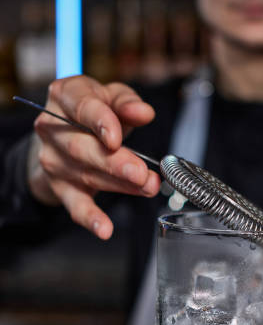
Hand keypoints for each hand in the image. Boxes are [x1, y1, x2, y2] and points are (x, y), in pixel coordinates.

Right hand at [29, 74, 160, 238]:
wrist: (65, 133)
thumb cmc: (93, 110)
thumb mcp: (112, 97)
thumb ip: (127, 103)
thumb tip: (144, 113)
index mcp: (65, 96)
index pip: (81, 108)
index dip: (100, 123)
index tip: (117, 138)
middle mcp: (52, 128)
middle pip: (82, 148)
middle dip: (115, 163)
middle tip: (142, 173)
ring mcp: (54, 160)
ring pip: (87, 176)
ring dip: (120, 185)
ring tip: (147, 188)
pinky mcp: (61, 187)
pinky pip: (75, 206)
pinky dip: (91, 218)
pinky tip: (104, 229)